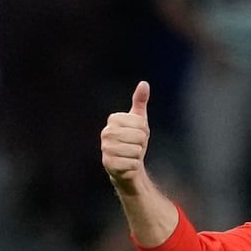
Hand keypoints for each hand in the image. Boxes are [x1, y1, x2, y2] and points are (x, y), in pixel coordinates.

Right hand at [100, 81, 150, 195]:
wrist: (127, 165)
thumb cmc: (133, 141)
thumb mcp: (138, 121)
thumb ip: (140, 102)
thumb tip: (144, 83)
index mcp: (113, 119)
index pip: (141, 123)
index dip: (144, 131)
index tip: (136, 134)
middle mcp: (106, 132)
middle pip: (139, 137)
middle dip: (142, 144)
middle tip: (135, 146)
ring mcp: (106, 148)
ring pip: (136, 151)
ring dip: (138, 155)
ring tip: (130, 154)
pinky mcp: (109, 164)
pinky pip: (133, 164)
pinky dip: (134, 166)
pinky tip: (128, 164)